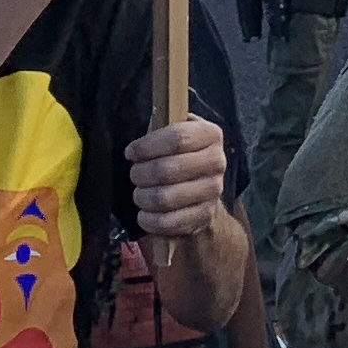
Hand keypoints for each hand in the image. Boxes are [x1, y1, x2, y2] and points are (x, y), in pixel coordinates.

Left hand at [127, 116, 232, 244]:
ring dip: (143, 197)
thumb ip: (162, 125)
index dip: (147, 146)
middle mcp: (217, 162)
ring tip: (139, 194)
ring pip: (165, 197)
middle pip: (167, 169)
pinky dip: (149, 220)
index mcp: (211, 134)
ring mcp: (213, 191)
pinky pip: (169, 222)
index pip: (177, 138)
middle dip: (141, 174)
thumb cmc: (180, 156)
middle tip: (134, 175)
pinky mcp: (204, 216)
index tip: (130, 152)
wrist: (203, 192)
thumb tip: (145, 125)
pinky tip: (144, 214)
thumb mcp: (176, 133)